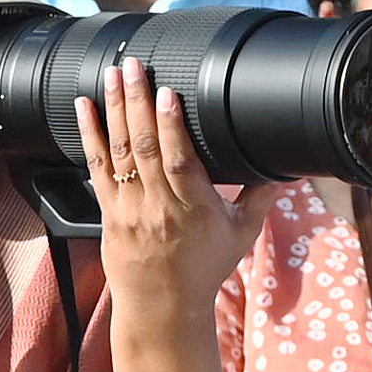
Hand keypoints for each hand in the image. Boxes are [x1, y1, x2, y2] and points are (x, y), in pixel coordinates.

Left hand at [75, 57, 276, 326]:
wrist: (162, 305)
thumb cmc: (204, 269)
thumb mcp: (242, 234)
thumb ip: (260, 197)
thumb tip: (287, 167)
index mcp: (192, 208)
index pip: (179, 162)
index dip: (172, 126)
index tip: (168, 92)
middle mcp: (157, 206)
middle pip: (144, 147)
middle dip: (138, 101)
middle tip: (134, 66)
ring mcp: (128, 207)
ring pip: (118, 151)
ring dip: (114, 108)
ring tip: (112, 74)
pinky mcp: (108, 210)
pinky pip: (96, 167)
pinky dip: (89, 134)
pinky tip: (84, 107)